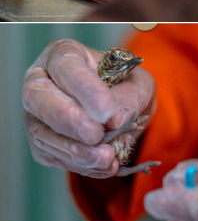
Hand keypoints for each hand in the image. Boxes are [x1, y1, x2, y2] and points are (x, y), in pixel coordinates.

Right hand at [21, 39, 154, 177]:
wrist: (123, 108)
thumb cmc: (126, 86)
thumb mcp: (139, 83)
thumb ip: (130, 96)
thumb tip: (115, 121)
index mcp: (65, 55)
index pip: (67, 67)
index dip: (85, 90)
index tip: (108, 111)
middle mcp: (41, 81)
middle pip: (38, 98)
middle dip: (69, 120)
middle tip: (96, 135)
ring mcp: (36, 113)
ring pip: (42, 132)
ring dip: (75, 150)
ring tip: (107, 158)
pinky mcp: (41, 141)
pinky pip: (51, 155)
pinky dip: (78, 164)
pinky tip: (103, 166)